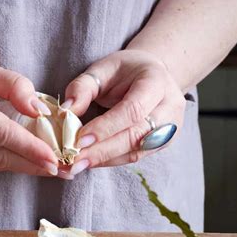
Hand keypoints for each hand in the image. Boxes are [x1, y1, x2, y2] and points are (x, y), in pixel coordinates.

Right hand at [0, 45, 58, 175]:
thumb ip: (15, 86)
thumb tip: (41, 111)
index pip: (0, 133)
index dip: (29, 148)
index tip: (54, 158)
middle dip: (31, 165)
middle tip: (61, 169)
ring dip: (21, 168)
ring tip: (49, 168)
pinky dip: (4, 164)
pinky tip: (25, 162)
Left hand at [63, 49, 185, 174]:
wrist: (152, 75)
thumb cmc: (124, 71)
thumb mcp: (102, 69)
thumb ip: (83, 88)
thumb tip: (66, 111)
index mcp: (157, 81)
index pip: (133, 110)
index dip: (106, 127)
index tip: (79, 140)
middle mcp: (170, 106)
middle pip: (136, 135)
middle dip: (102, 150)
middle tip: (73, 161)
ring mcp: (170, 128)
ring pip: (136, 151)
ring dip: (104, 160)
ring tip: (76, 166)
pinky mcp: (163, 143)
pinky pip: (135, 156)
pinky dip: (110, 161)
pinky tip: (89, 162)